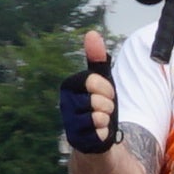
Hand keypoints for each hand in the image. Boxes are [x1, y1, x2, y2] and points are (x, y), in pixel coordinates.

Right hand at [62, 29, 120, 157]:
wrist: (96, 135)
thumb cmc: (98, 104)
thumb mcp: (101, 80)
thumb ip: (96, 58)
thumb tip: (92, 33)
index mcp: (68, 87)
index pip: (93, 80)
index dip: (106, 88)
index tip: (106, 93)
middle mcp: (65, 104)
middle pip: (98, 100)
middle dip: (108, 105)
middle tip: (104, 109)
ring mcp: (69, 122)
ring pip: (99, 117)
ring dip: (107, 119)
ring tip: (100, 121)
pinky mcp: (76, 140)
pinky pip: (99, 133)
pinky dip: (104, 133)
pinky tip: (99, 133)